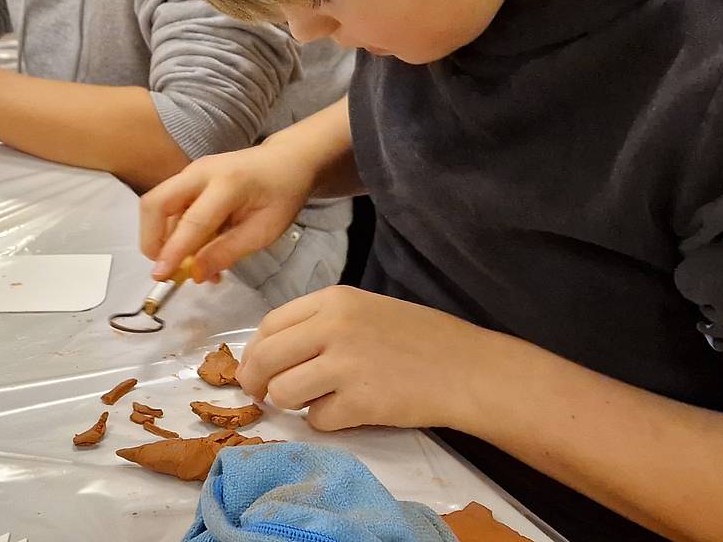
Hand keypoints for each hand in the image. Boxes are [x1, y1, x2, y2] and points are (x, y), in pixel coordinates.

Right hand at [139, 141, 319, 282]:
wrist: (287, 160)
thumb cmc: (282, 194)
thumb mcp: (265, 231)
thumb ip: (228, 252)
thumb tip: (195, 274)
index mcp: (228, 184)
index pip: (192, 221)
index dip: (173, 251)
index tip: (161, 277)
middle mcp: (201, 172)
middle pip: (156, 203)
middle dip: (151, 239)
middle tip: (166, 267)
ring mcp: (191, 171)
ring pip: (159, 205)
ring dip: (164, 238)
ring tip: (190, 264)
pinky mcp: (189, 177)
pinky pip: (171, 206)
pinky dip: (174, 231)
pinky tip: (196, 249)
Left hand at [240, 286, 505, 431]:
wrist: (467, 368)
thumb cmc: (419, 339)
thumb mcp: (366, 310)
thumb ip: (320, 324)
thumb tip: (271, 353)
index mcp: (334, 300)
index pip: (269, 324)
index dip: (255, 351)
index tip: (257, 367)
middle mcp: (333, 327)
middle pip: (264, 359)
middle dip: (256, 382)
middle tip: (263, 396)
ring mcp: (345, 365)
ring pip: (283, 393)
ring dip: (292, 405)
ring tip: (318, 401)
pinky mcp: (359, 403)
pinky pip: (317, 420)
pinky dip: (327, 422)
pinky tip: (350, 412)